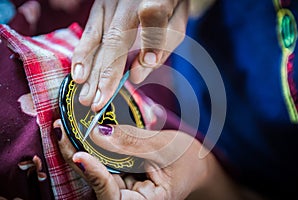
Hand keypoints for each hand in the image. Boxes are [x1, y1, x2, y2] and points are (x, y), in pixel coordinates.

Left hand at [53, 119, 211, 198]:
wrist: (195, 163)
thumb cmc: (188, 159)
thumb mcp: (164, 147)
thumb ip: (132, 141)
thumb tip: (98, 132)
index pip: (115, 197)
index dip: (96, 177)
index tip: (80, 155)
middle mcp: (131, 198)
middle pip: (98, 185)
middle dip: (77, 158)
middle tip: (61, 131)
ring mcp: (124, 187)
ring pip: (96, 173)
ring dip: (79, 150)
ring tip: (65, 129)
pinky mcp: (121, 175)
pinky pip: (103, 164)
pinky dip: (92, 148)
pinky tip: (80, 132)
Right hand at [71, 0, 188, 111]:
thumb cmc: (170, 5)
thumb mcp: (177, 21)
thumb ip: (161, 45)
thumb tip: (135, 75)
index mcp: (156, 0)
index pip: (150, 21)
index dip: (135, 54)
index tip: (125, 82)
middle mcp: (128, 1)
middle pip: (115, 40)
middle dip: (104, 75)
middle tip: (96, 103)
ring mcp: (110, 2)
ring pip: (98, 39)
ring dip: (89, 69)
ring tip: (84, 94)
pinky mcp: (99, 5)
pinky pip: (89, 32)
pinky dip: (82, 54)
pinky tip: (78, 73)